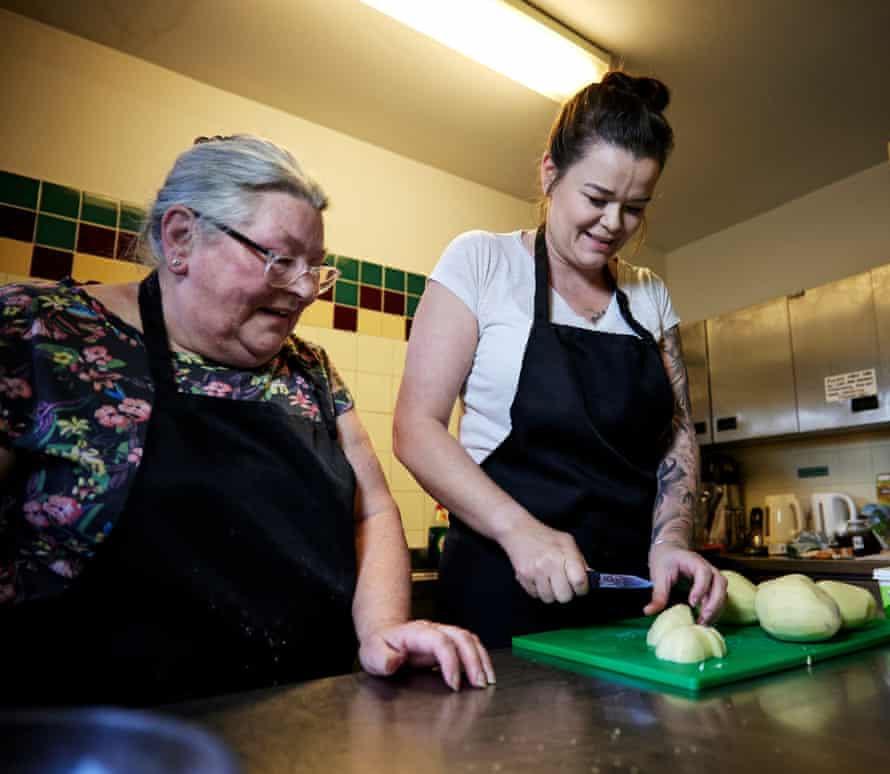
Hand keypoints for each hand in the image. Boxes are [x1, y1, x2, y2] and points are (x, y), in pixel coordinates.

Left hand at [358, 620, 494, 690]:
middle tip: (479, 684)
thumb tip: (392, 661)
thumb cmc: (379, 648)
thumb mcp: (371, 654)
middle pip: (461, 637)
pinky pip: (471, 645)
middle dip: (473, 660)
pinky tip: (485, 674)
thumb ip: (380, 658)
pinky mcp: (449, 642)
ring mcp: (443, 634)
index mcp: (415, 632)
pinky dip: (481, 658)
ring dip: (481, 659)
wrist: (383, 636)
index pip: (440, 641)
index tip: (454, 684)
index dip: (450, 661)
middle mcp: (433, 630)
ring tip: (487, 682)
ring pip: (469, 639)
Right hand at [499, 515, 588, 603]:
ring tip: (550, 582)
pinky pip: (535, 595)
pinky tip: (539, 579)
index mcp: (563, 554)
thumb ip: (580, 560)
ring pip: (549, 599)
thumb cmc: (544, 536)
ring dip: (551, 594)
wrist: (518, 530)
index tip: (580, 588)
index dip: (582, 589)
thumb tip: (590, 577)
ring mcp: (535, 572)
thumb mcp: (567, 542)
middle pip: (564, 596)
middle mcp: (549, 564)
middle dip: (566, 593)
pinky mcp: (523, 577)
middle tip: (564, 585)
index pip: (579, 582)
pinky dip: (538, 591)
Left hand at [645, 542, 726, 623]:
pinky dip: (715, 609)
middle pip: (720, 583)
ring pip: (723, 591)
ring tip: (703, 623)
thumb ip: (657, 594)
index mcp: (694, 561)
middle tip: (702, 618)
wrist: (670, 550)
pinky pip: (719, 597)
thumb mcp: (658, 575)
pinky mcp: (712, 585)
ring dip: (716, 608)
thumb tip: (648, 611)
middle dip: (714, 602)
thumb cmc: (664, 559)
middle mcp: (708, 567)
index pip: (703, 572)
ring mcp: (712, 576)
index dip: (700, 588)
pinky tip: (705, 621)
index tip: (692, 603)